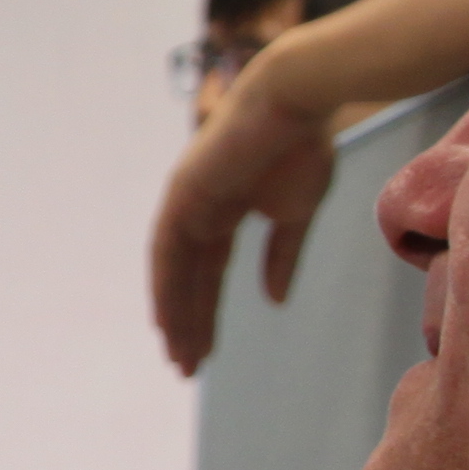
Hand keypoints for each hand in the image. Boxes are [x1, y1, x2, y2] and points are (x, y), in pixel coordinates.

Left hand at [150, 67, 340, 377]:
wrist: (298, 101)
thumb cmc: (303, 146)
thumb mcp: (296, 214)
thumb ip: (281, 255)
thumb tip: (272, 301)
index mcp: (224, 211)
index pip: (209, 272)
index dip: (206, 311)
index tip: (207, 352)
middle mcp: (198, 209)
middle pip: (186, 279)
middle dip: (188, 323)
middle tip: (187, 368)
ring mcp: (185, 200)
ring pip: (173, 271)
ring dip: (175, 315)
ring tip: (179, 358)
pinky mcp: (182, 193)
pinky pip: (167, 251)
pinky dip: (165, 287)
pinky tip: (167, 320)